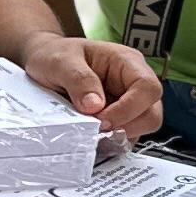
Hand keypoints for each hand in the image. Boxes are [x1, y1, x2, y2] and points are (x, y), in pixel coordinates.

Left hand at [18, 31, 164, 144]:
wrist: (43, 60)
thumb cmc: (55, 54)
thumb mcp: (61, 61)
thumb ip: (79, 80)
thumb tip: (95, 106)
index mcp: (127, 62)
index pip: (148, 88)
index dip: (129, 109)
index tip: (102, 119)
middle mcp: (133, 83)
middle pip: (152, 113)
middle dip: (127, 127)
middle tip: (97, 130)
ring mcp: (128, 102)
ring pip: (142, 128)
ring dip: (118, 136)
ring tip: (91, 133)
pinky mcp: (118, 119)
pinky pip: (125, 136)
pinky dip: (111, 142)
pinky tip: (92, 136)